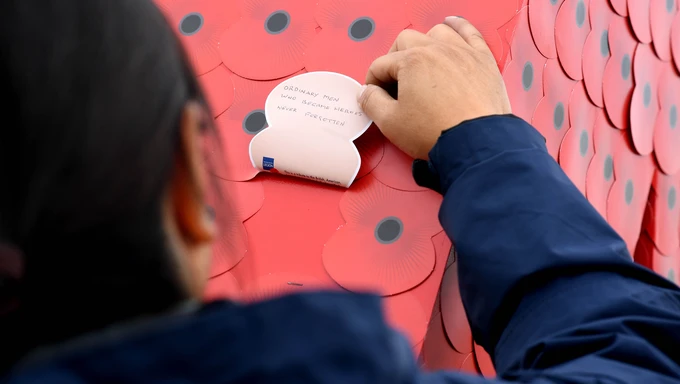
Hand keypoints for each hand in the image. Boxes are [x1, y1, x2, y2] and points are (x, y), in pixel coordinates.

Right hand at [358, 17, 511, 159]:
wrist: (476, 143)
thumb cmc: (439, 132)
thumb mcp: (391, 123)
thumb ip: (372, 103)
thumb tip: (367, 93)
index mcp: (413, 61)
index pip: (381, 64)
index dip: (372, 81)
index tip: (375, 94)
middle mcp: (437, 50)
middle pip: (405, 41)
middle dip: (393, 59)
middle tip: (393, 81)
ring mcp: (462, 53)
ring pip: (436, 33)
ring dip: (423, 43)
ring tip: (418, 59)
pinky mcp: (483, 61)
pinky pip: (470, 33)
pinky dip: (459, 27)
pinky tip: (451, 26)